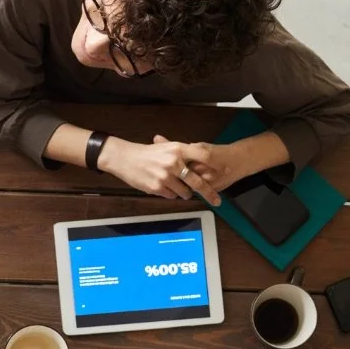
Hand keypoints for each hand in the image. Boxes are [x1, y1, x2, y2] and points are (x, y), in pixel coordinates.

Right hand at [97, 135, 221, 203]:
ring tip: (177, 186)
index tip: (224, 172)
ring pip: (184, 192)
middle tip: (217, 201)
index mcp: (178, 149)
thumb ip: (183, 154)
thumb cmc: (147, 153)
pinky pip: (171, 196)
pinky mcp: (157, 188)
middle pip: (197, 181)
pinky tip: (163, 186)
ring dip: (184, 192)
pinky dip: (170, 193)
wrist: (125, 158)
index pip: (203, 156)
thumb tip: (201, 163)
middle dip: (208, 192)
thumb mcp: (167, 147)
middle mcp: (174, 163)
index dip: (215, 165)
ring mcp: (165, 176)